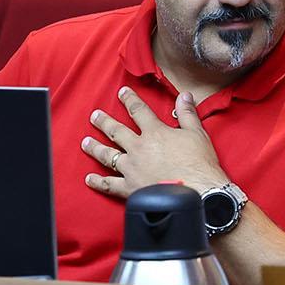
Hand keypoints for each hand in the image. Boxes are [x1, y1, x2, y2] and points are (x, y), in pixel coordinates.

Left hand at [81, 85, 229, 199]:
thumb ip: (187, 113)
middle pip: (116, 131)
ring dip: (95, 147)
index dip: (130, 100)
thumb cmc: (199, 164)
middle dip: (104, 122)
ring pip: (108, 155)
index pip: (139, 111)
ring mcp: (132, 168)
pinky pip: (109, 184)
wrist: (196, 192)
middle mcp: (139, 148)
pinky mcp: (130, 187)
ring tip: (85, 142)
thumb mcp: (197, 133)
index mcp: (155, 133)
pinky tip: (89, 178)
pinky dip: (97, 181)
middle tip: (94, 116)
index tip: (122, 92)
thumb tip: (184, 95)